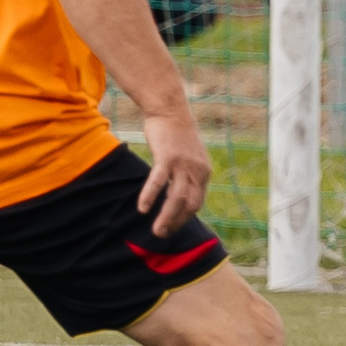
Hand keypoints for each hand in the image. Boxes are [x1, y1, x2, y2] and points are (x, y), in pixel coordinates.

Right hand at [137, 109, 211, 237]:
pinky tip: (142, 209)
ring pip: (176, 197)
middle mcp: (197, 171)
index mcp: (204, 172)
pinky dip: (150, 196)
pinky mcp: (168, 157)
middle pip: (190, 204)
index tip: (172, 227)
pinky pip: (158, 181)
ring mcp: (183, 164)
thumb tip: (179, 193)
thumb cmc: (176, 135)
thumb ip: (187, 175)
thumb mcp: (190, 157)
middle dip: (177, 223)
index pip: (198, 202)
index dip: (185, 218)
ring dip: (166, 217)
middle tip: (163, 235)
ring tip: (156, 231)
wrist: (170, 110)